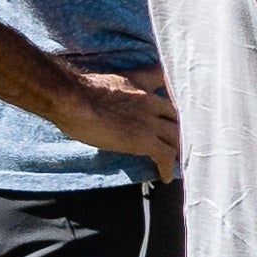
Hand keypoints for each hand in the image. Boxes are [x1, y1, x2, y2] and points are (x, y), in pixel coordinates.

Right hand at [51, 68, 183, 166]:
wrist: (73, 100)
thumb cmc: (76, 93)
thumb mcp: (104, 84)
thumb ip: (117, 92)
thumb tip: (108, 105)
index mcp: (139, 82)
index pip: (166, 80)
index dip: (174, 91)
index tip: (178, 101)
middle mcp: (150, 99)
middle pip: (178, 114)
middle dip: (182, 126)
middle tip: (183, 139)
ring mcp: (150, 120)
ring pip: (177, 135)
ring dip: (180, 149)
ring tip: (179, 161)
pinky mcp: (145, 139)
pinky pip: (165, 155)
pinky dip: (167, 167)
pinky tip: (164, 177)